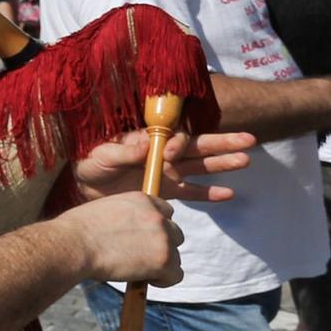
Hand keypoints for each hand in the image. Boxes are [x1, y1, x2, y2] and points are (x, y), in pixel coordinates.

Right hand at [61, 193, 182, 286]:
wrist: (72, 246)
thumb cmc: (76, 232)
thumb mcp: (104, 211)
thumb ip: (124, 217)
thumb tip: (129, 233)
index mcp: (141, 200)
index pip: (165, 211)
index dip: (155, 227)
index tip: (143, 239)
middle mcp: (157, 215)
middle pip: (175, 233)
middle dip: (161, 246)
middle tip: (140, 258)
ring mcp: (163, 237)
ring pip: (175, 256)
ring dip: (160, 264)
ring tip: (137, 271)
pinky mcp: (164, 260)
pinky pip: (176, 275)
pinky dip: (163, 281)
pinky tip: (143, 280)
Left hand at [71, 129, 255, 203]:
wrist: (82, 185)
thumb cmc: (89, 162)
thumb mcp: (102, 153)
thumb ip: (125, 151)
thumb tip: (146, 146)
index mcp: (148, 139)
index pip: (174, 136)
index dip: (178, 142)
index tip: (170, 152)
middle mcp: (162, 153)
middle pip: (197, 146)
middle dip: (222, 143)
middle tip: (248, 140)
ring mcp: (166, 172)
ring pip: (200, 167)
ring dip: (222, 164)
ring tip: (245, 160)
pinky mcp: (165, 191)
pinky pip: (191, 192)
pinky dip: (208, 193)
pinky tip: (228, 194)